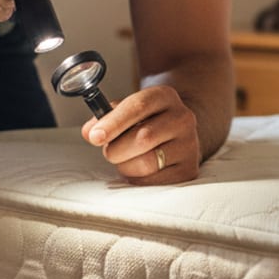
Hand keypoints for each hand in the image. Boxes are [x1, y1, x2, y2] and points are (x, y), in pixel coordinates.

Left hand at [80, 85, 201, 184]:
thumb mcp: (126, 111)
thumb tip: (89, 132)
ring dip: (126, 166)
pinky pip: (154, 182)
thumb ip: (104, 118)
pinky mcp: (189, 169)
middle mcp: (182, 118)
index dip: (114, 123)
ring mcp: (189, 144)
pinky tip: (139, 170)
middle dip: (116, 149)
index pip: (138, 106)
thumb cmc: (145, 121)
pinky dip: (138, 179)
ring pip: (147, 163)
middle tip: (110, 151)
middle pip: (143, 138)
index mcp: (164, 96)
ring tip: (126, 159)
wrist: (177, 133)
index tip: (95, 137)